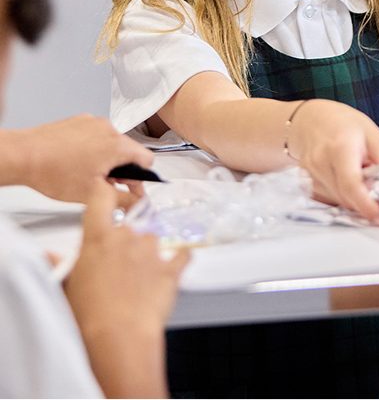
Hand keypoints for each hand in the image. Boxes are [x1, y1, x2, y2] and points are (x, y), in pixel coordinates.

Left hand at [12, 114, 153, 206]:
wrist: (23, 155)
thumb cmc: (52, 172)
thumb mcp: (93, 193)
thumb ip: (123, 197)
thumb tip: (137, 201)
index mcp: (117, 145)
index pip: (147, 159)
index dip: (141, 177)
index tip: (132, 187)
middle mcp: (109, 129)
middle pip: (129, 151)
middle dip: (121, 169)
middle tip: (105, 184)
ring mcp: (93, 122)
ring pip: (111, 143)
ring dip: (106, 157)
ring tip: (86, 172)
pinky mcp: (80, 121)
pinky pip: (95, 135)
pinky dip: (91, 147)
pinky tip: (76, 160)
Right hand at [64, 179, 188, 397]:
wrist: (119, 336)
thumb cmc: (89, 315)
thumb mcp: (66, 286)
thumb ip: (62, 265)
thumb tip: (49, 256)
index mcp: (98, 238)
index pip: (101, 197)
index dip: (104, 191)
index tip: (107, 189)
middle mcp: (127, 237)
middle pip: (130, 223)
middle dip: (125, 239)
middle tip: (117, 264)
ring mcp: (152, 251)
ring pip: (153, 238)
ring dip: (148, 251)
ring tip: (139, 276)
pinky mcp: (172, 268)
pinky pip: (183, 254)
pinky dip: (181, 258)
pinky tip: (177, 263)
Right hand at [287, 99, 378, 223]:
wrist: (312, 119)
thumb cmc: (342, 124)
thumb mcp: (373, 135)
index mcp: (340, 147)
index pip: (352, 184)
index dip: (367, 205)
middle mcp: (321, 162)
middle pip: (347, 197)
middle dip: (367, 200)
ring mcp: (310, 175)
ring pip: (339, 201)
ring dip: (355, 196)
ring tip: (359, 172)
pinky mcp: (307, 184)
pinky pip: (330, 199)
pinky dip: (344, 195)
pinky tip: (346, 178)